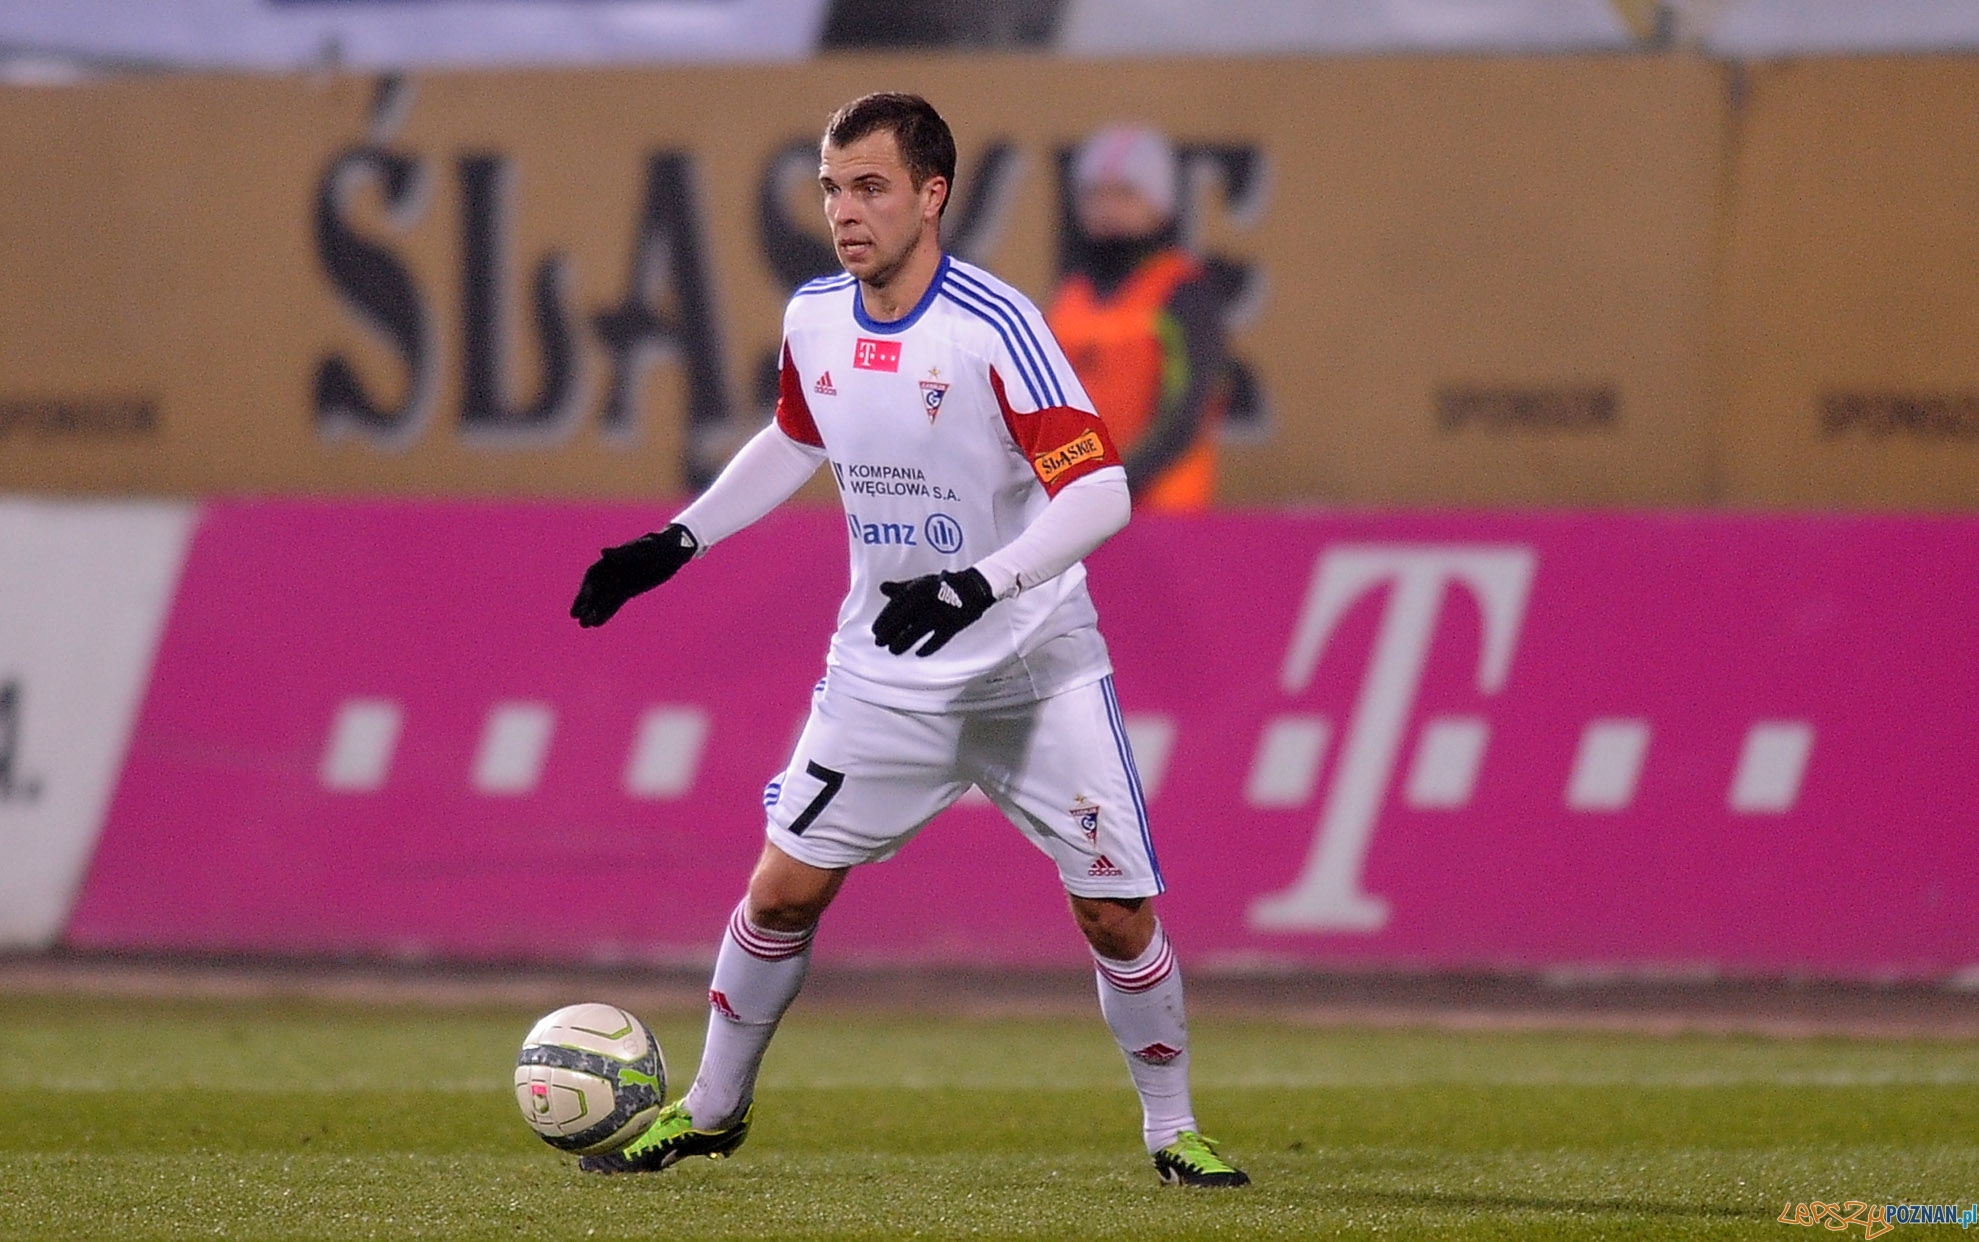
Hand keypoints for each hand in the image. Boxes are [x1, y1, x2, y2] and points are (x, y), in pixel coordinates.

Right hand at [570, 523, 697, 627]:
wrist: (673, 550)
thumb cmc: (657, 545)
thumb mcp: (643, 549)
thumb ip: (623, 553)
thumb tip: (604, 552)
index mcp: (612, 558)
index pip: (594, 576)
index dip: (585, 589)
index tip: (580, 603)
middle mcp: (612, 570)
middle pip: (595, 589)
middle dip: (585, 603)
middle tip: (575, 617)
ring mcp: (620, 580)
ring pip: (604, 598)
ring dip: (594, 611)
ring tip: (584, 625)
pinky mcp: (629, 589)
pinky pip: (615, 602)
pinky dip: (606, 612)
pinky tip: (597, 623)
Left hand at [871, 568, 994, 656]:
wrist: (973, 587)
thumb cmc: (943, 585)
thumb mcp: (921, 582)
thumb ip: (901, 588)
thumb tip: (881, 588)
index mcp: (917, 590)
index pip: (895, 607)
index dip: (883, 620)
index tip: (875, 631)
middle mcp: (926, 602)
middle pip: (902, 621)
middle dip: (889, 634)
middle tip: (879, 643)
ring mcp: (940, 614)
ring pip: (916, 633)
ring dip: (903, 643)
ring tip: (894, 651)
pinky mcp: (953, 625)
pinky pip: (938, 640)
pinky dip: (928, 648)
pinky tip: (919, 653)